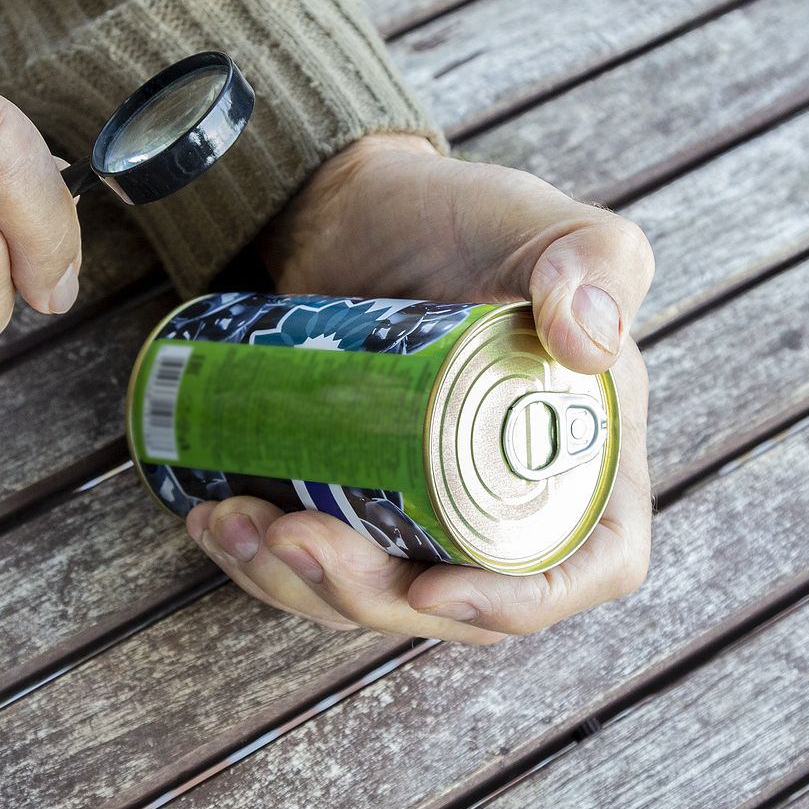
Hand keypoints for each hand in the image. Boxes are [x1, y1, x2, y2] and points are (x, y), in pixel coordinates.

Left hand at [188, 134, 652, 643]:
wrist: (337, 207)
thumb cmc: (445, 212)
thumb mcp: (531, 219)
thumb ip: (595, 254)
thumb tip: (592, 345)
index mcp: (582, 450)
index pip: (587, 564)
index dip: (516, 602)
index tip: (434, 587)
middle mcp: (509, 492)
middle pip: (458, 600)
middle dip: (367, 595)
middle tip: (293, 535)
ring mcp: (424, 506)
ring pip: (375, 595)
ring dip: (298, 585)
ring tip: (237, 524)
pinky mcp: (354, 502)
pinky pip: (317, 566)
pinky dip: (262, 562)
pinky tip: (214, 520)